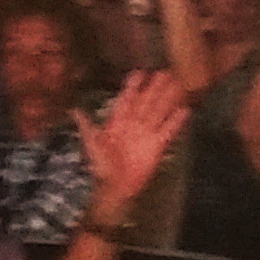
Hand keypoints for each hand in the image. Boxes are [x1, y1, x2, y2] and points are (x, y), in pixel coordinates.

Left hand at [76, 69, 187, 213]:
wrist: (114, 187)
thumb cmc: (101, 165)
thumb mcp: (91, 143)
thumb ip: (86, 125)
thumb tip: (73, 110)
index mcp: (118, 121)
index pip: (126, 99)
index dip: (132, 87)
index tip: (139, 72)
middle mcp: (134, 123)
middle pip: (146, 101)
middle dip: (154, 87)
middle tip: (164, 72)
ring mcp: (146, 133)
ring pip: (159, 111)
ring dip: (167, 98)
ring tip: (176, 83)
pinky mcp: (157, 145)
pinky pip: (168, 130)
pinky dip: (176, 120)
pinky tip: (185, 109)